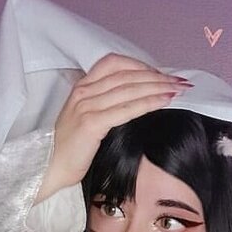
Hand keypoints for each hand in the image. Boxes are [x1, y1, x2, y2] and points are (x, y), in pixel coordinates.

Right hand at [35, 53, 191, 200]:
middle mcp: (84, 91)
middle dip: (157, 76)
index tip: (161, 74)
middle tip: (181, 82)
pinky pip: (125, 109)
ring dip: (157, 87)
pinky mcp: (91, 123)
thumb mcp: (86, 119)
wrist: (50, 168)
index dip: (141, 65)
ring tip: (178, 90)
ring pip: (129, 89)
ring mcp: (86, 106)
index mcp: (82, 86)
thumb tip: (134, 100)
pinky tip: (163, 102)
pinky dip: (148, 103)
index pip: (115, 63)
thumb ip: (104, 105)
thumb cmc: (71, 149)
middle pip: (127, 75)